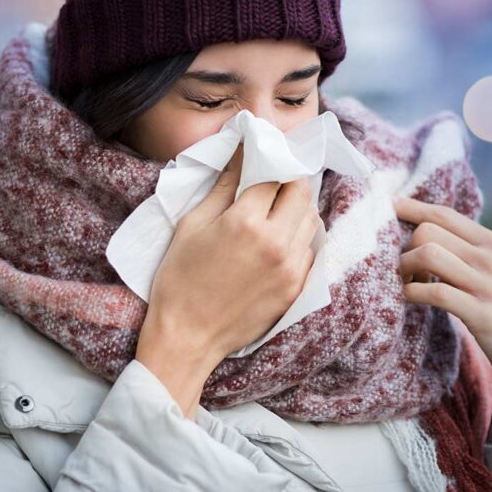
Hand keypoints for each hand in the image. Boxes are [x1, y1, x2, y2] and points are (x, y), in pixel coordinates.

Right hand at [140, 143, 319, 361]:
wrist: (187, 337)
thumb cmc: (180, 279)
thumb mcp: (193, 225)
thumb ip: (223, 187)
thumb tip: (241, 154)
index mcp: (246, 222)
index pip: (274, 174)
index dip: (268, 162)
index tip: (262, 158)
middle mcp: (276, 242)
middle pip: (301, 192)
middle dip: (288, 182)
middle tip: (271, 184)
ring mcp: (291, 267)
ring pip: (311, 220)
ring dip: (297, 209)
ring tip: (274, 213)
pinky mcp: (296, 288)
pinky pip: (310, 250)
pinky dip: (298, 239)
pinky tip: (277, 242)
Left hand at [392, 196, 491, 429]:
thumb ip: (470, 253)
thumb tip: (427, 236)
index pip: (444, 213)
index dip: (412, 208)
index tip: (389, 206)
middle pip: (428, 231)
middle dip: (405, 248)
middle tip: (405, 272)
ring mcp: (489, 285)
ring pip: (428, 253)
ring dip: (405, 269)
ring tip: (407, 284)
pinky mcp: (483, 315)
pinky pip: (434, 292)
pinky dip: (412, 292)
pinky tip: (409, 299)